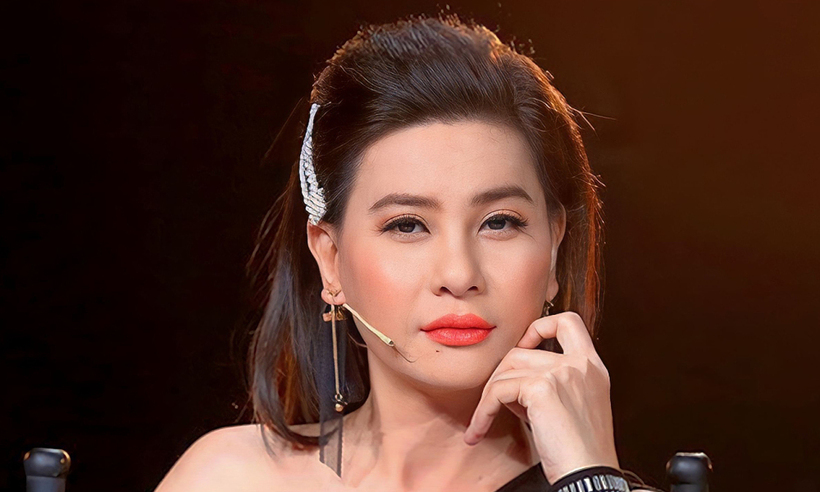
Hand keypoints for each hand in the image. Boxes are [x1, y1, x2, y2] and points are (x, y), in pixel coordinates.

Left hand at [464, 311, 619, 483]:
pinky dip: (482, 411)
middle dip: (500, 376)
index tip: (525, 346)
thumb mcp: (572, 406)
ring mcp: (562, 372)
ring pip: (505, 370)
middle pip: (521, 350)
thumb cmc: (579, 452)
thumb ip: (551, 384)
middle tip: (494, 403)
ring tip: (484, 420)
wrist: (589, 476)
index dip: (540, 326)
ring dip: (488, 397)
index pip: (568, 321)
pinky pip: (497, 391)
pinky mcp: (542, 388)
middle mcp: (580, 364)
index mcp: (592, 367)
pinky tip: (479, 430)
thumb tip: (512, 378)